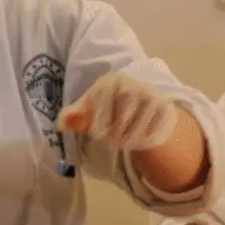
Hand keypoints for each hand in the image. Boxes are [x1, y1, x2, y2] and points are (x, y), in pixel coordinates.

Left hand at [56, 73, 178, 150]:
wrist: (144, 106)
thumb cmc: (109, 109)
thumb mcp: (89, 112)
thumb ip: (73, 118)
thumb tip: (60, 125)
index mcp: (108, 82)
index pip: (98, 115)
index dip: (98, 129)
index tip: (98, 133)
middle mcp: (130, 85)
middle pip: (117, 127)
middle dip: (113, 137)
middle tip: (113, 138)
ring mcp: (149, 95)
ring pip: (134, 133)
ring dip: (128, 142)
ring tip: (126, 138)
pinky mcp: (164, 106)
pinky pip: (151, 134)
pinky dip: (145, 141)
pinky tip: (142, 137)